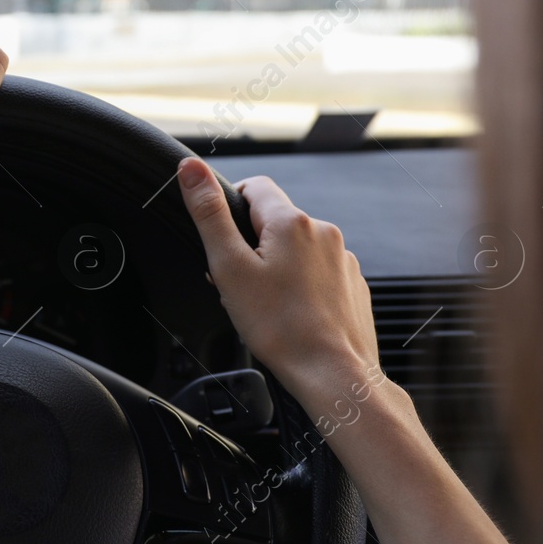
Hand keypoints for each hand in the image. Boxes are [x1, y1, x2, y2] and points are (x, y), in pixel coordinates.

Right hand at [175, 157, 379, 406]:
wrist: (332, 373)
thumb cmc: (280, 328)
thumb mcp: (229, 267)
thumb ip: (209, 213)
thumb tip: (191, 170)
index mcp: (291, 222)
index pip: (253, 186)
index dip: (230, 206)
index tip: (223, 240)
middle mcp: (323, 233)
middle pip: (274, 221)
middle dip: (250, 244)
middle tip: (237, 282)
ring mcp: (342, 259)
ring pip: (296, 248)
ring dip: (276, 266)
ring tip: (264, 304)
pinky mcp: (351, 285)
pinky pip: (317, 272)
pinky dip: (299, 285)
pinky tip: (289, 313)